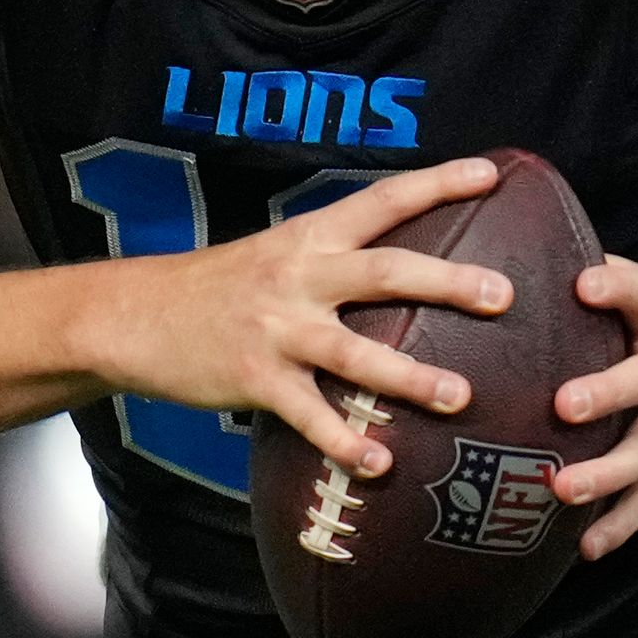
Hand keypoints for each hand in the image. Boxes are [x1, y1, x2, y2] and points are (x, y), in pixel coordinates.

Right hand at [75, 158, 514, 476]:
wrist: (134, 316)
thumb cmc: (220, 287)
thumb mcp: (278, 253)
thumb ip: (337, 258)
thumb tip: (410, 267)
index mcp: (310, 237)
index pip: (384, 199)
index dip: (439, 183)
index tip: (493, 173)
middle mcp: (299, 276)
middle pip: (384, 272)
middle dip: (446, 281)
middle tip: (503, 294)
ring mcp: (277, 330)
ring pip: (355, 353)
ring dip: (410, 376)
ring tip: (460, 396)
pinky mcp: (254, 379)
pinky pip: (309, 416)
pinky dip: (345, 441)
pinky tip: (379, 464)